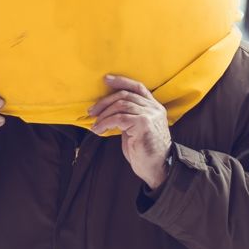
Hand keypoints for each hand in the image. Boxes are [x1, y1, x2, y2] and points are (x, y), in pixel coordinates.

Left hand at [88, 74, 171, 188]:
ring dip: (104, 115)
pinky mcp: (144, 124)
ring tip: (95, 124)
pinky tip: (99, 130)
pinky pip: (119, 118)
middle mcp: (154, 108)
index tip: (106, 79)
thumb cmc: (144, 151)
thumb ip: (129, 116)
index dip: (121, 81)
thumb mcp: (136, 129)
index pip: (138, 87)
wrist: (157, 168)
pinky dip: (105, 123)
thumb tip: (108, 110)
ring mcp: (150, 115)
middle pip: (125, 95)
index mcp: (154, 107)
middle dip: (105, 101)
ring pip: (121, 105)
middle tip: (92, 111)